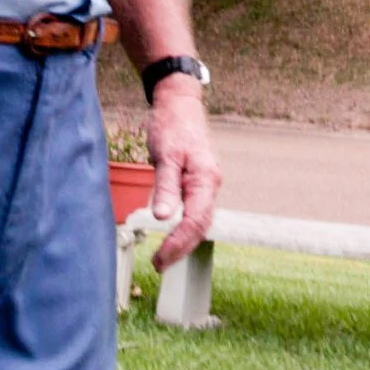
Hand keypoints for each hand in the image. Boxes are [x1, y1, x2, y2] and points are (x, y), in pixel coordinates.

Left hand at [146, 80, 220, 272]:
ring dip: (183, 241)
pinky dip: (184, 228)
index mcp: (206, 180)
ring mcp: (206, 184)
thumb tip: (163, 218)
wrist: (179, 104)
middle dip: (181, 249)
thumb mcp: (165, 155)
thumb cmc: (172, 126)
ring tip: (164, 257)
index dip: (178, 244)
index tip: (160, 259)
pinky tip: (173, 236)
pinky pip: (195, 212)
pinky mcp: (197, 182)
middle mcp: (210, 185)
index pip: (195, 222)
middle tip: (159, 265)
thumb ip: (165, 187)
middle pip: (201, 227)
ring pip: (199, 221)